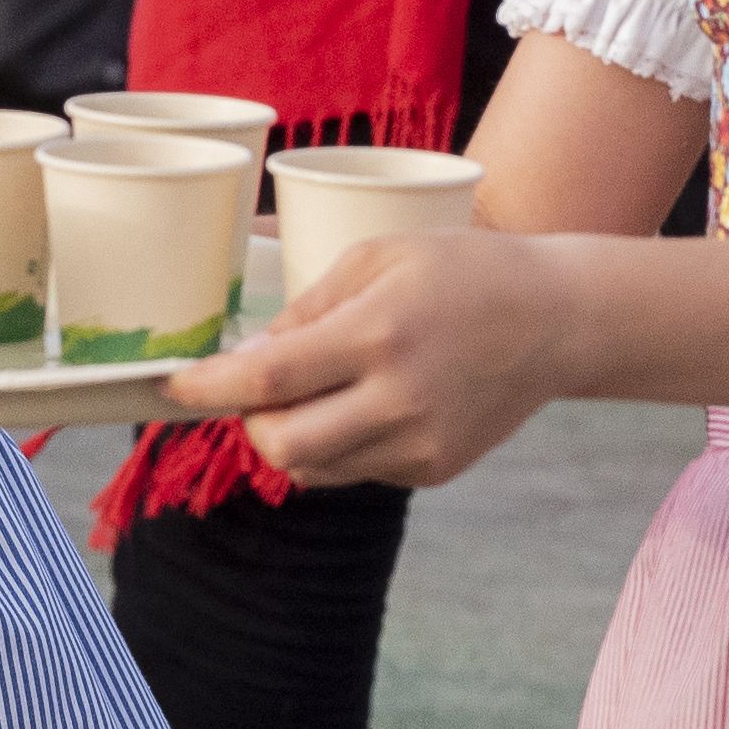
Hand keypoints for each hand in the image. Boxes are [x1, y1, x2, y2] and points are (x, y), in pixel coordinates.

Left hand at [160, 228, 584, 486]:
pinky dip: (339, 444)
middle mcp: (399, 399)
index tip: (171, 384)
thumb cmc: (463, 271)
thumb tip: (245, 359)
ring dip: (291, 437)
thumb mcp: (379, 257)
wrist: (557, 322)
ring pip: (313, 470)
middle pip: (282, 447)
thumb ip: (307, 310)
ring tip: (315, 391)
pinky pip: (355, 471)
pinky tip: (367, 403)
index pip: (268, 378)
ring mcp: (419, 443)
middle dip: (249, 424)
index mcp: (379, 334)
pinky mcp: (434, 469)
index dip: (207, 388)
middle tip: (253, 390)